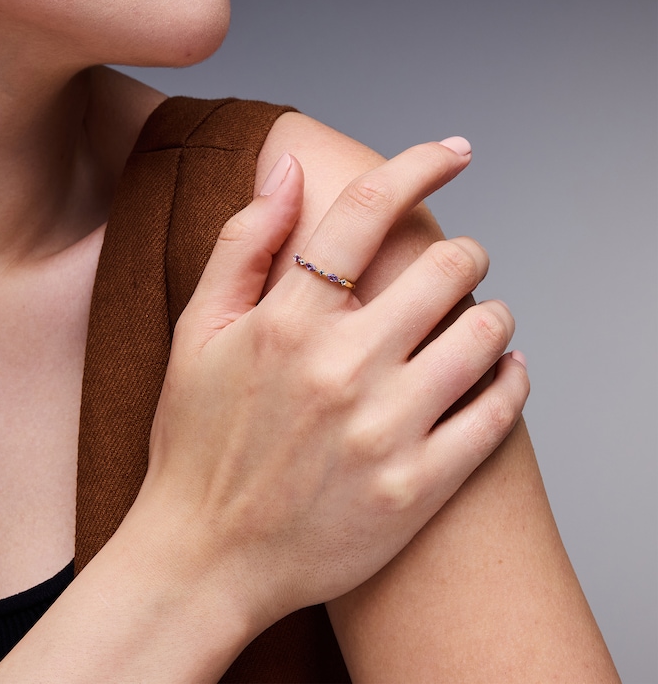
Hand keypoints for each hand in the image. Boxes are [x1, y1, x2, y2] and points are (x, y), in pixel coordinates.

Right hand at [132, 139, 528, 633]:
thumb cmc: (196, 442)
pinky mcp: (417, 489)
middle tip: (458, 262)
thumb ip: (241, 242)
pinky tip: (500, 372)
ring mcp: (384, 432)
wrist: (204, 558)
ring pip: (486, 333)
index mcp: (285, 323)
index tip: (455, 150)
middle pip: (446, 267)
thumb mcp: (197, 333)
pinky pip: (498, 412)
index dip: (419, 164)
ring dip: (492, 313)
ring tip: (476, 320)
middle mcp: (340, 369)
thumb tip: (286, 166)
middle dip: (464, 252)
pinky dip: (512, 379)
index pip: (368, 210)